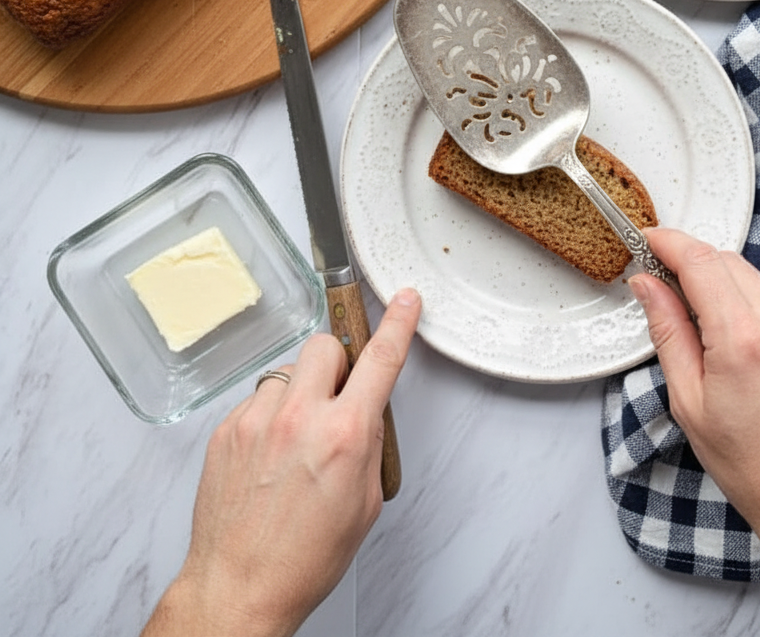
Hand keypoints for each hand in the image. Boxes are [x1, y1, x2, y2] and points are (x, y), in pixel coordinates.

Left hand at [141, 287, 420, 636]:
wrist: (239, 585)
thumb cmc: (303, 558)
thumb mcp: (363, 503)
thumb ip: (368, 445)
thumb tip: (364, 413)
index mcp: (343, 436)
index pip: (380, 360)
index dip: (397, 324)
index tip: (404, 303)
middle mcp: (299, 418)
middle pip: (326, 345)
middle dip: (337, 363)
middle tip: (335, 398)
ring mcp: (257, 419)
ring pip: (289, 372)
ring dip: (300, 393)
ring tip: (295, 441)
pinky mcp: (227, 428)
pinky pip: (258, 399)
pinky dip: (270, 417)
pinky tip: (269, 457)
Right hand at [631, 230, 759, 635]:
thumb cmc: (749, 463)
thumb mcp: (688, 400)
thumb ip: (667, 330)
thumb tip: (646, 283)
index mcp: (743, 341)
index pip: (700, 261)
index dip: (667, 242)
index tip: (646, 240)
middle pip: (726, 260)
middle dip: (689, 260)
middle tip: (659, 278)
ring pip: (750, 276)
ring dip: (717, 281)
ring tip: (693, 314)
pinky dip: (743, 301)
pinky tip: (728, 334)